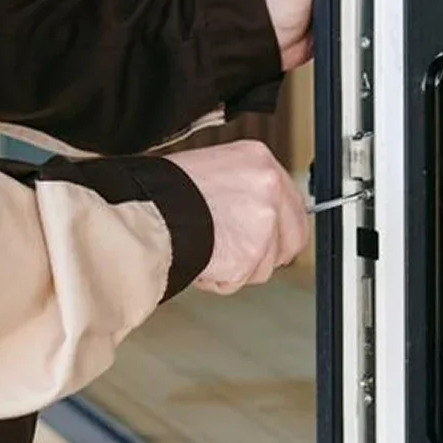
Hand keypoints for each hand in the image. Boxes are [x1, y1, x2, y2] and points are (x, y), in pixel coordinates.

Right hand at [170, 141, 309, 294]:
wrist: (149, 208)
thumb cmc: (168, 188)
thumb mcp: (215, 168)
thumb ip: (244, 189)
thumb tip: (256, 212)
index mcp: (261, 161)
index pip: (293, 205)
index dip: (279, 228)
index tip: (270, 237)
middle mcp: (269, 189)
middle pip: (293, 239)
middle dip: (268, 254)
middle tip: (241, 254)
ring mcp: (263, 224)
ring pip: (264, 266)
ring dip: (238, 267)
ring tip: (208, 247)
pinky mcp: (248, 256)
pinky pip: (239, 281)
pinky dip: (219, 279)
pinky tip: (202, 258)